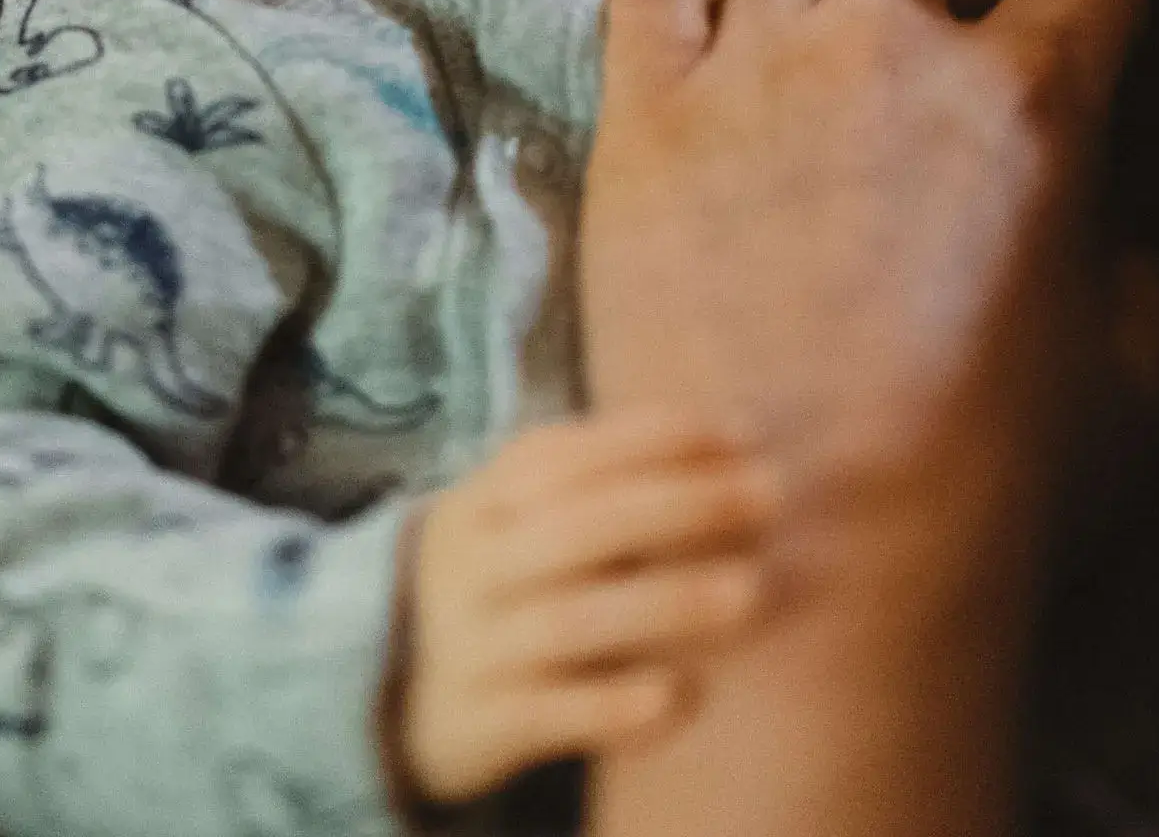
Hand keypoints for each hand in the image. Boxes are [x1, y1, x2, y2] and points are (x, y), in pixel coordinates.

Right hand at [391, 406, 775, 806]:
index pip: (568, 453)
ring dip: (667, 601)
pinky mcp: (482, 724)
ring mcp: (475, 644)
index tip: (742, 434)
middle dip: (679, 505)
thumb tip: (732, 439)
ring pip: (573, 619)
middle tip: (767, 497)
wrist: (390, 690)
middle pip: (579, 525)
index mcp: (486, 498)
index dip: (654, 438)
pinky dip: (616, 706)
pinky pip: (552, 714)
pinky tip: (681, 695)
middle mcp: (475, 564)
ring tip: (749, 592)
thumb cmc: (498, 586)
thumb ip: (598, 483)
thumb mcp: (518, 520)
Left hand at [581, 0, 1148, 621]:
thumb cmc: (982, 492)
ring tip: (786, 23)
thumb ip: (1127, 245)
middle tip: (896, 21)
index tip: (1054, 32)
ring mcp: (756, 72)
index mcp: (1030, 104)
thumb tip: (1108, 195)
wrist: (805, 557)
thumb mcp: (1128, 368)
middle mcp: (890, 54)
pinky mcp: (644, 109)